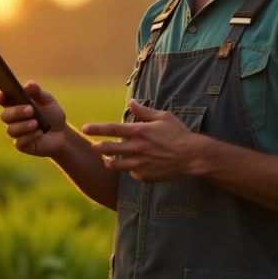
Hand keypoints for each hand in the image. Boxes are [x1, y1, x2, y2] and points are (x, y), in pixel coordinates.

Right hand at [0, 80, 66, 156]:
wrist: (62, 134)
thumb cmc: (52, 115)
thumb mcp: (48, 100)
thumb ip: (38, 92)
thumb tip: (28, 84)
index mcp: (16, 105)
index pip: (2, 100)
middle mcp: (13, 119)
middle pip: (4, 115)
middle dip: (16, 112)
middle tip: (30, 110)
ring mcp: (17, 133)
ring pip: (11, 129)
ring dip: (23, 125)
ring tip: (36, 123)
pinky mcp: (22, 145)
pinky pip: (20, 142)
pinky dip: (29, 136)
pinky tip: (39, 133)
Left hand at [82, 99, 206, 181]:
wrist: (192, 157)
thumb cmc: (178, 134)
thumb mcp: (163, 117)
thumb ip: (144, 112)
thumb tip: (131, 102)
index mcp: (139, 131)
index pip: (111, 129)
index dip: (96, 128)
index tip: (85, 128)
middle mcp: (136, 148)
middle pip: (107, 148)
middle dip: (97, 147)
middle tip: (93, 146)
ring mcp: (139, 163)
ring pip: (114, 164)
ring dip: (108, 161)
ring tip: (107, 159)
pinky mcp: (144, 176)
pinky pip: (130, 173)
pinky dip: (130, 169)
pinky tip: (135, 166)